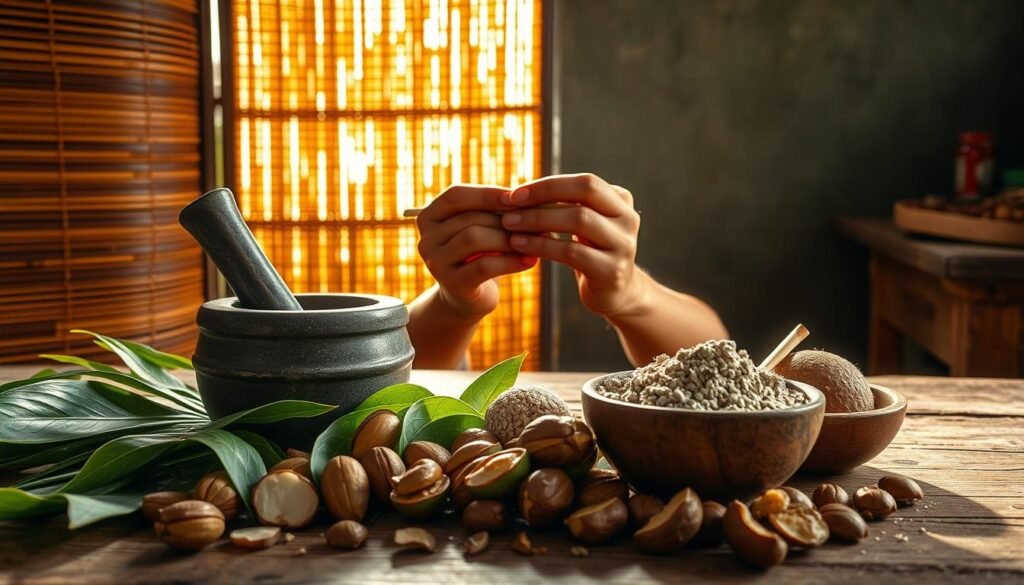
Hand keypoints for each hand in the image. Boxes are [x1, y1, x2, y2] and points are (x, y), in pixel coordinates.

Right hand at [415, 184, 537, 320]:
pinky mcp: (452, 284)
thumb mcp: (483, 228)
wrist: (468, 298)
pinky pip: (484, 265)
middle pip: (468, 218)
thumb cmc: (479, 255)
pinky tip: (531, 260)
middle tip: (534, 223)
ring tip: (533, 241)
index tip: (517, 197)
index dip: (487, 194)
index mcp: (429, 217)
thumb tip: (532, 200)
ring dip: (508, 238)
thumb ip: (496, 211)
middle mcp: (426, 239)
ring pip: (474, 238)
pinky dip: (510, 261)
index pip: (455, 195)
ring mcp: (436, 263)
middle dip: (504, 219)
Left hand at [500, 173, 645, 317]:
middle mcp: (628, 219)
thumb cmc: (591, 253)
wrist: (617, 294)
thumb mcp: (584, 225)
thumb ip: (565, 205)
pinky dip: (542, 245)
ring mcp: (623, 245)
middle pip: (585, 193)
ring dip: (538, 220)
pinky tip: (519, 245)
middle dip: (543, 197)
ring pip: (578, 220)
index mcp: (621, 201)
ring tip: (509, 225)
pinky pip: (571, 252)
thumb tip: (519, 192)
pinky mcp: (611, 271)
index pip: (585, 181)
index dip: (549, 185)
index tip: (516, 193)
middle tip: (509, 206)